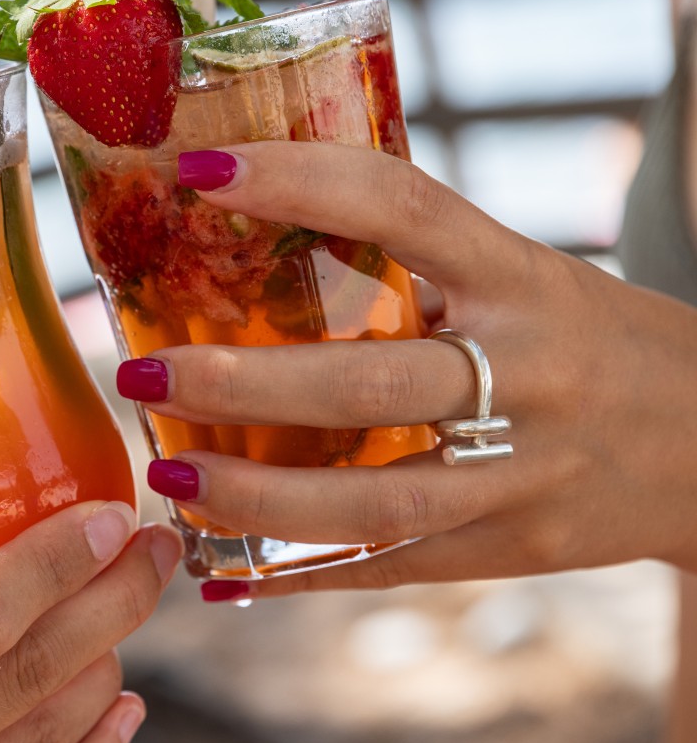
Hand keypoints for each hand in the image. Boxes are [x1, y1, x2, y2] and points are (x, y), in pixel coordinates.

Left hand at [120, 143, 696, 587]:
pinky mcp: (511, 549)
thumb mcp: (531, 277)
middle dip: (246, 384)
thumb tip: (272, 219)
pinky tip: (222, 575)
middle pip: (372, 383)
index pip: (402, 207)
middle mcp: (526, 375)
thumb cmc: (597, 343)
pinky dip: (299, 574)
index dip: (297, 181)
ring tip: (168, 480)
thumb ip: (424, 260)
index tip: (197, 167)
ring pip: (374, 499)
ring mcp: (521, 475)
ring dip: (255, 499)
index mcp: (524, 279)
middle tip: (145, 372)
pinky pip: (390, 566)